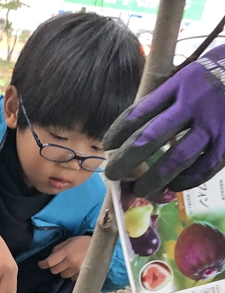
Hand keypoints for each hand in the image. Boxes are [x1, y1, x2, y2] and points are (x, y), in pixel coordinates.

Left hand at [38, 236, 91, 280]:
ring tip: (69, 264)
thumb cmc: (86, 242)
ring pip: (63, 275)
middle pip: (54, 270)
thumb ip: (59, 248)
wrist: (103, 248)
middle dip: (54, 267)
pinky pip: (72, 278)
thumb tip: (51, 255)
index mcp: (67, 252)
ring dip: (63, 271)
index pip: (50, 262)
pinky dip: (72, 274)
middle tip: (58, 262)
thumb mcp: (71, 240)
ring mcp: (77, 270)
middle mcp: (71, 263)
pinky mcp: (83, 276)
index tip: (41, 264)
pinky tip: (76, 268)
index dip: (43, 264)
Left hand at [103, 44, 224, 195]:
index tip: (106, 145)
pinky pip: (204, 168)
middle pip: (150, 137)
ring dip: (153, 178)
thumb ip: (167, 98)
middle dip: (126, 159)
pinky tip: (173, 186)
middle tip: (112, 174)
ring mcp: (213, 124)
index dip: (118, 131)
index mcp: (179, 85)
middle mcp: (193, 104)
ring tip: (139, 190)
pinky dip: (186, 181)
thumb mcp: (190, 75)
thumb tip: (136, 129)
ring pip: (176, 159)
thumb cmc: (219, 74)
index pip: (139, 112)